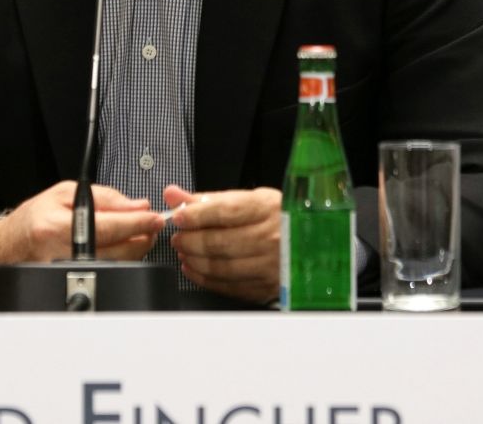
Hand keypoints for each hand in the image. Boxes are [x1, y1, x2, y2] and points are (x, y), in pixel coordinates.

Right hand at [0, 181, 163, 296]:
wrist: (10, 245)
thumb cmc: (35, 218)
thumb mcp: (65, 193)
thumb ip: (105, 197)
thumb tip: (137, 205)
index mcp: (59, 225)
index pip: (110, 226)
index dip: (137, 222)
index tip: (155, 217)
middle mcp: (62, 252)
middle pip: (118, 250)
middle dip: (142, 236)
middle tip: (152, 224)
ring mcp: (67, 273)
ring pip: (117, 265)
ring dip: (136, 249)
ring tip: (139, 234)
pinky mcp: (72, 284)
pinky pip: (108, 273)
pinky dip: (121, 261)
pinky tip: (123, 249)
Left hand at [163, 183, 280, 303]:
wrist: (309, 245)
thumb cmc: (274, 218)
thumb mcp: (246, 199)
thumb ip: (207, 199)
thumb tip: (172, 194)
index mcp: (267, 209)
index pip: (226, 211)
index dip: (197, 215)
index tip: (178, 217)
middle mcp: (272, 237)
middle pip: (220, 241)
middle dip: (191, 240)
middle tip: (178, 237)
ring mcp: (270, 265)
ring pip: (222, 267)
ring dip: (195, 261)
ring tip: (184, 252)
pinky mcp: (267, 287)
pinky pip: (230, 286)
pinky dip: (206, 279)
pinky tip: (194, 269)